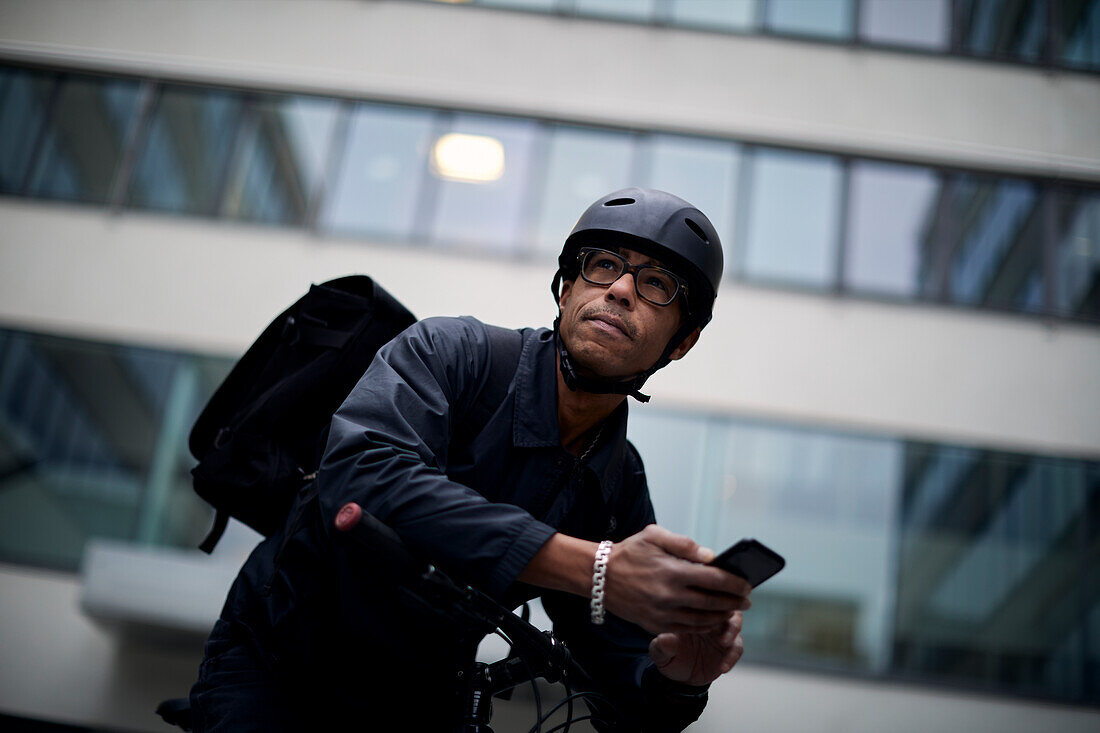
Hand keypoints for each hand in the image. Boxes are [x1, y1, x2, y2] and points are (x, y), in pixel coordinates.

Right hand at [604, 525, 751, 634]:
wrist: (600, 576)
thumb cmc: (630, 552)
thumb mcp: (654, 536)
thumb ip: (685, 544)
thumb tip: (711, 556)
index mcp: (672, 571)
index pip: (714, 580)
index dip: (734, 583)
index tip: (747, 585)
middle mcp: (669, 595)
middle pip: (712, 603)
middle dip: (733, 602)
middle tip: (746, 601)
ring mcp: (662, 613)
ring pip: (702, 620)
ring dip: (721, 616)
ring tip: (732, 611)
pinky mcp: (655, 625)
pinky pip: (686, 628)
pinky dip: (703, 626)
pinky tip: (711, 620)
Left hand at [649, 611, 743, 685]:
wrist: (679, 675)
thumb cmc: (668, 655)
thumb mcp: (660, 653)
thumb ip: (662, 647)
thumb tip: (664, 639)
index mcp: (692, 611)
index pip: (701, 599)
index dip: (704, 602)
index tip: (701, 610)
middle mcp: (709, 618)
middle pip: (723, 606)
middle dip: (721, 609)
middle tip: (716, 619)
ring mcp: (721, 631)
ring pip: (734, 625)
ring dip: (732, 632)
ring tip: (723, 642)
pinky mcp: (729, 648)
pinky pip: (736, 648)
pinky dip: (732, 656)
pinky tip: (723, 667)